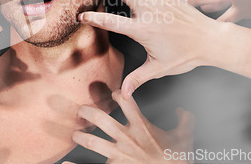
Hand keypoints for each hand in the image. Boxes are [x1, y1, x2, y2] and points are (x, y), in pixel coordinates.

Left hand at [71, 90, 194, 163]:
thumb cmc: (177, 158)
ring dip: (82, 136)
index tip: (113, 93)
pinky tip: (66, 163)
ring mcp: (119, 154)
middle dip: (89, 112)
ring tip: (75, 134)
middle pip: (102, 119)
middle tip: (81, 110)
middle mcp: (127, 138)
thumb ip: (184, 121)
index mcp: (142, 127)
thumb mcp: (184, 137)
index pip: (127, 102)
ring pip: (94, 142)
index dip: (118, 94)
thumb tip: (183, 111)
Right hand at [79, 0, 222, 95]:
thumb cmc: (186, 55)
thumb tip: (123, 95)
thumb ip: (138, 79)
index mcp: (143, 30)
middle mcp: (149, 11)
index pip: (111, 22)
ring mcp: (158, 1)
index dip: (94, 18)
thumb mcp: (159, 68)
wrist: (211, 40)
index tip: (81, 15)